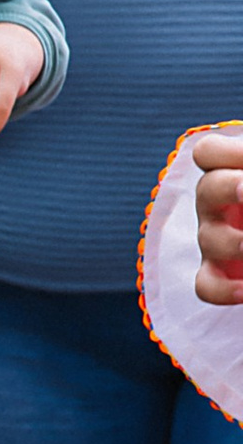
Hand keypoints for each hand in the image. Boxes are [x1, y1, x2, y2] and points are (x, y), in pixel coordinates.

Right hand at [193, 130, 242, 303]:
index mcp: (231, 172)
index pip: (208, 153)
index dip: (226, 153)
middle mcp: (215, 204)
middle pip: (207, 188)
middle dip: (231, 188)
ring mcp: (213, 240)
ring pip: (210, 239)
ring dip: (237, 243)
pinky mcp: (219, 274)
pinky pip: (207, 285)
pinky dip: (226, 290)